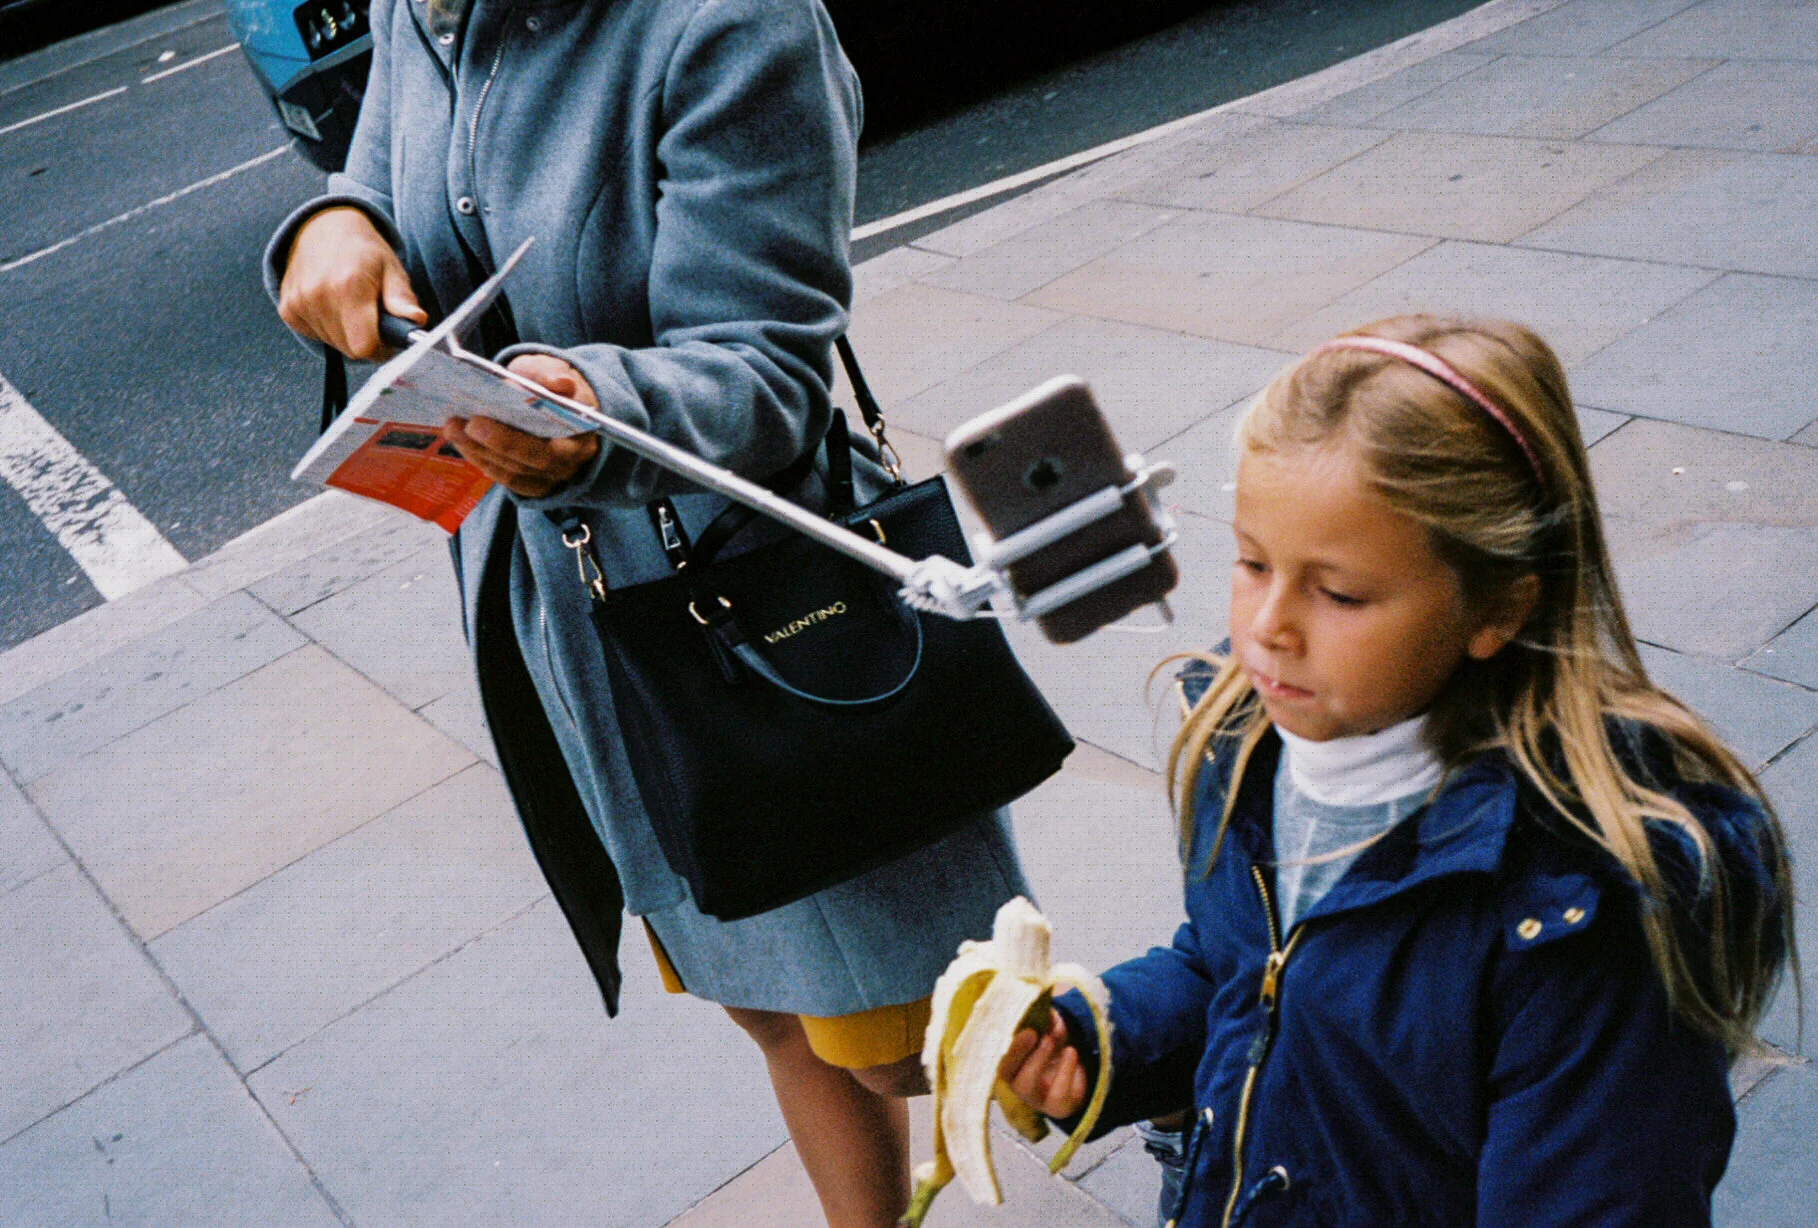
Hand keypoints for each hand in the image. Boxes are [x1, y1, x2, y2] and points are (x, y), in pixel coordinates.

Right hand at [278, 206, 427, 360]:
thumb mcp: (392, 269)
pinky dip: (328, 328)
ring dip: (347, 334)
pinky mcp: (287, 308)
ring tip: (351, 306)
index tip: (389, 337)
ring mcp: (299, 302)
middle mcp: (319, 295)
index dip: (382, 349)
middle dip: (366, 340)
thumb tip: (416, 319)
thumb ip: (402, 298)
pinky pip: (315, 335)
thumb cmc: (364, 252)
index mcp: (349, 285)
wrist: (322, 228)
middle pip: (350, 349)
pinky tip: (331, 304)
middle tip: (373, 317)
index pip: (365, 346)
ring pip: (333, 344)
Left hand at [443, 353, 602, 497]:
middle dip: (497, 443)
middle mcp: (570, 462)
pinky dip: (482, 459)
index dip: (522, 436)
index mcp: (582, 433)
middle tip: (465, 423)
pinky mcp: (533, 484)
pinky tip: (463, 442)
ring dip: (480, 451)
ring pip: (514, 472)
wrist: (559, 404)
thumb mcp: (554, 370)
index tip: (491, 416)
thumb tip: (559, 383)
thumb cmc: (554, 387)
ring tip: (453, 428)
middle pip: (533, 461)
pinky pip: (506, 478)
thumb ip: (551, 373)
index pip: (556, 444)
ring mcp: (551, 477)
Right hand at [998, 1010, 1087, 1118]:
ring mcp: (1035, 1097)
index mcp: (1010, 1063)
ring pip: (1026, 1085)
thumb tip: (1042, 1005)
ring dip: (1036, 1060)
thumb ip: (1045, 1020)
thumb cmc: (1056, 1050)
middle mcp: (1017, 1082)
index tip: (1020, 1027)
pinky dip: (1064, 1070)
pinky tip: (1071, 1051)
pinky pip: (1057, 1093)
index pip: (998, 1056)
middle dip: (1017, 1051)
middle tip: (1032, 1032)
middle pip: (1006, 1072)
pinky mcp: (1056, 1106)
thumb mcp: (1051, 1031)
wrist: (1080, 1076)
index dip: (1007, 1043)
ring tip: (1050, 1040)